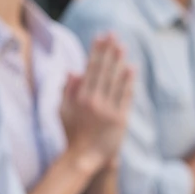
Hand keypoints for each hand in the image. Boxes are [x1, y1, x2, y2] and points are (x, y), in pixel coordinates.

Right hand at [60, 34, 133, 168]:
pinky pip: (125, 96)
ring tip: (122, 46)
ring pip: (115, 80)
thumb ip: (67, 90)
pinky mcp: (120, 119)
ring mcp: (108, 109)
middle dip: (108, 51)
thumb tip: (73, 71)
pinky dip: (128, 81)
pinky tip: (131, 68)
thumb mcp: (63, 110)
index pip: (89, 68)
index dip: (95, 51)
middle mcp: (94, 100)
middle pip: (103, 70)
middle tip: (114, 35)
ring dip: (119, 61)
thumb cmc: (72, 133)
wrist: (84, 157)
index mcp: (80, 97)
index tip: (100, 37)